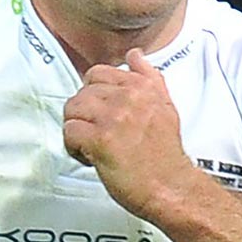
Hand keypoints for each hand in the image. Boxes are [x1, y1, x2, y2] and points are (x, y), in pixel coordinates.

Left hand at [60, 49, 206, 221]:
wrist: (171, 187)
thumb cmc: (166, 155)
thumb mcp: (166, 107)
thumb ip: (149, 78)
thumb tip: (136, 55)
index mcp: (142, 87)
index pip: (99, 73)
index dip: (94, 95)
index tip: (101, 113)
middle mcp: (128, 97)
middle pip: (82, 91)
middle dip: (84, 113)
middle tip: (95, 132)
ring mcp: (113, 117)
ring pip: (72, 108)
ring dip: (76, 127)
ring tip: (90, 144)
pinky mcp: (100, 140)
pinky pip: (69, 131)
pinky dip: (73, 146)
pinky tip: (88, 156)